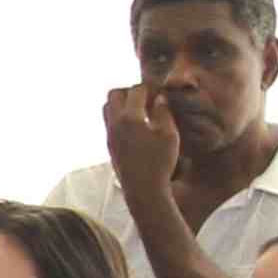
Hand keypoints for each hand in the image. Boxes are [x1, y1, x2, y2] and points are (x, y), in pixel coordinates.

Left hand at [98, 80, 178, 195]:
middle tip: (147, 98)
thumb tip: (159, 98)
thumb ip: (163, 112)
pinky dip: (119, 116)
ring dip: (121, 103)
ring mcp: (109, 134)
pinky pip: (109, 122)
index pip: (135, 90)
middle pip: (114, 94)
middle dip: (130, 91)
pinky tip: (135, 125)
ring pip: (107, 108)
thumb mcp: (169, 135)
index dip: (149, 88)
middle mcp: (114, 123)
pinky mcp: (109, 145)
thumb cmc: (159, 162)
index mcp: (130, 117)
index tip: (159, 92)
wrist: (142, 189)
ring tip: (140, 111)